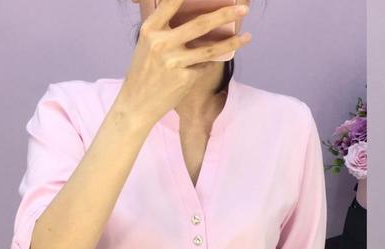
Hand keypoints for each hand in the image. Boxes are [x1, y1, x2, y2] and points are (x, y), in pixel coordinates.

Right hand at [117, 0, 251, 127]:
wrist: (137, 103)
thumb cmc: (144, 71)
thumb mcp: (146, 45)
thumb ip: (164, 31)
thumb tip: (191, 19)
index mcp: (150, 30)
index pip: (170, 4)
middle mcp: (161, 43)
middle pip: (200, 24)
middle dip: (224, 14)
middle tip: (243, 9)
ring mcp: (174, 62)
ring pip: (210, 49)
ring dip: (232, 43)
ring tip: (247, 37)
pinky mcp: (184, 79)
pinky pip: (204, 67)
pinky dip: (208, 64)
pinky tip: (209, 65)